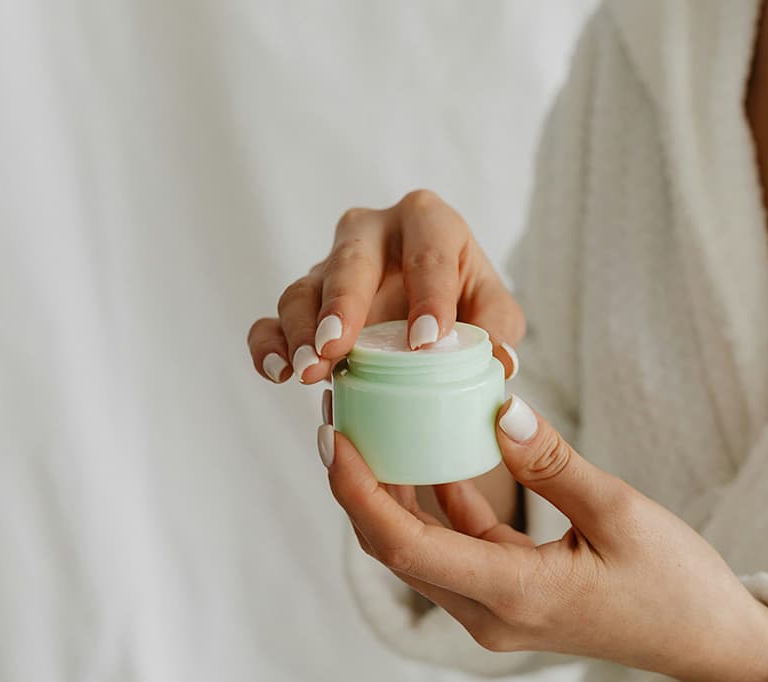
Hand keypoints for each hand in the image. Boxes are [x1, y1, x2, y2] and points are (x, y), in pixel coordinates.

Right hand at [246, 190, 523, 384]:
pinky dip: (269, 344)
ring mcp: (331, 266)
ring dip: (302, 331)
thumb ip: (499, 330)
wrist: (430, 313)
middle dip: (343, 303)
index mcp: (429, 222)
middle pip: (352, 260)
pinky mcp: (304, 302)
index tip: (425, 343)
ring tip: (310, 370)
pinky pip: (273, 319)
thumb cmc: (466, 302)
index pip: (430, 253)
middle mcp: (372, 233)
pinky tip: (278, 372)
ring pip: (305, 289)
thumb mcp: (494, 310)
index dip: (428, 297)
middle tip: (340, 346)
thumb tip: (499, 362)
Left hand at [318, 395, 767, 681]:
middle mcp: (490, 614)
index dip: (358, 491)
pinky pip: (457, 551)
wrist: (705, 639)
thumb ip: (553, 462)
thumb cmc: (674, 582)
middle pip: (397, 549)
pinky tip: (438, 457)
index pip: (404, 544)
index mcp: (512, 594)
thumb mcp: (619, 512)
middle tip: (344, 416)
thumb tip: (498, 408)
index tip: (334, 435)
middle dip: (361, 486)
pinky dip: (440, 507)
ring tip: (377, 429)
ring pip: (421, 551)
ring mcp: (497, 612)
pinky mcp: (511, 600)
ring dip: (394, 496)